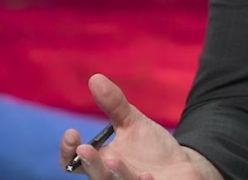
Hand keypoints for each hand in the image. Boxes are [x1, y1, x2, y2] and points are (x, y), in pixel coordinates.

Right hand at [59, 74, 205, 179]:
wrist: (179, 166)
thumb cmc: (150, 148)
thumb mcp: (132, 123)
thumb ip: (114, 105)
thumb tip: (95, 78)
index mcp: (101, 162)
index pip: (73, 163)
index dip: (67, 152)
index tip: (72, 133)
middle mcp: (111, 179)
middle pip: (95, 176)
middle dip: (90, 163)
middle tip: (85, 149)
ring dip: (116, 174)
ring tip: (115, 160)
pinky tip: (147, 176)